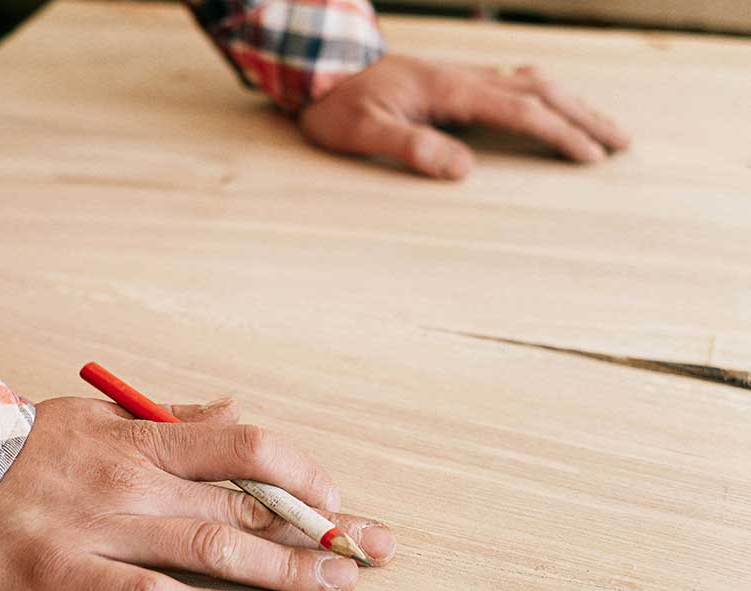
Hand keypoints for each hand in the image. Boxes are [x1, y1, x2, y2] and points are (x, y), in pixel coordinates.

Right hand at [0, 396, 395, 590]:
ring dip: (281, 570)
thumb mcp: (98, 413)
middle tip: (373, 550)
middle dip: (317, 529)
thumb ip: (168, 417)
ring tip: (333, 585)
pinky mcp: (67, 574)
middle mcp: (134, 480)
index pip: (245, 446)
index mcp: (142, 438)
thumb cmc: (19, 443)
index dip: (301, 472)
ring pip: (212, 548)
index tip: (335, 498)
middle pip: (246, 503)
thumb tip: (231, 408)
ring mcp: (104, 527)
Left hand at [298, 54, 629, 178]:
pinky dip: (547, 96)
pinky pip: (515, 82)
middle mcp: (464, 76)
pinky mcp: (455, 80)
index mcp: (449, 90)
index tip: (591, 157)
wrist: (319, 69)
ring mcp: (462, 75)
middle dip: (584, 116)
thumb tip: (463, 169)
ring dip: (573, 103)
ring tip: (604, 128)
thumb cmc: (336, 105)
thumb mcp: (361, 133)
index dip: (559, 133)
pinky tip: (556, 107)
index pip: (520, 111)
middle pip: (541, 90)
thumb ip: (410, 147)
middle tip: (623, 143)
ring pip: (533, 82)